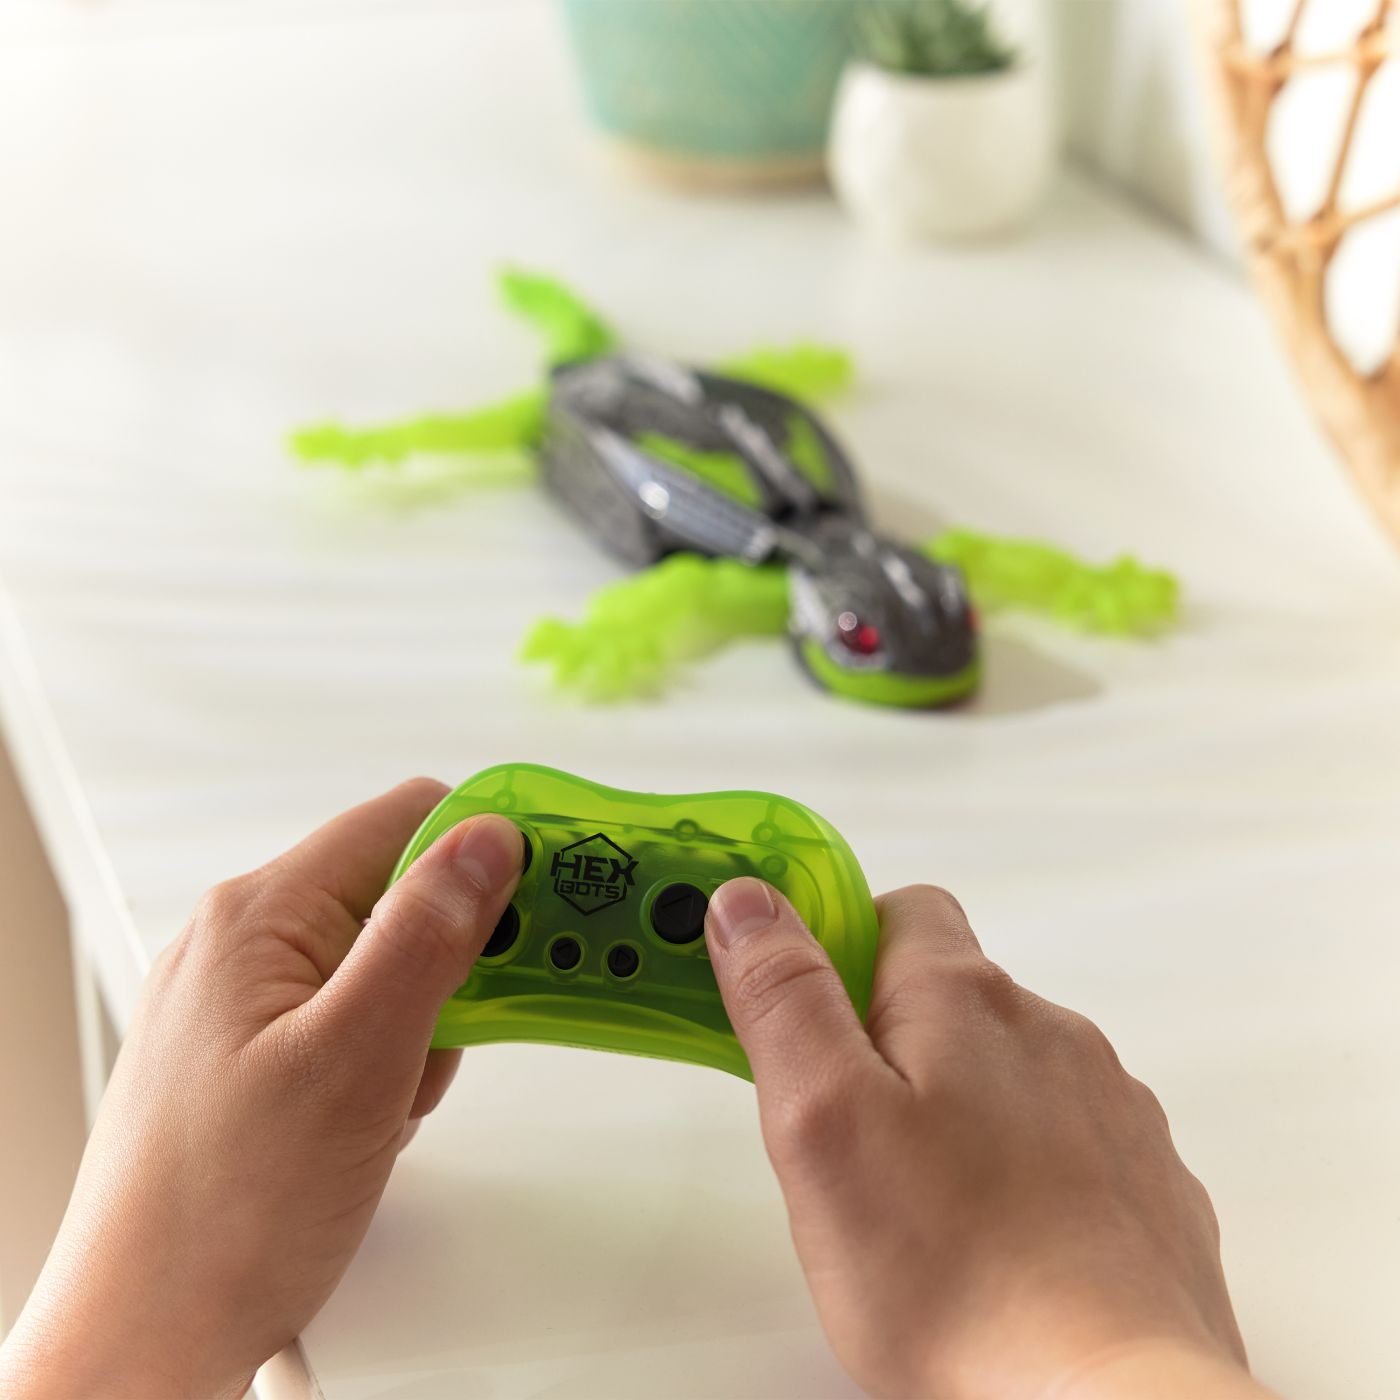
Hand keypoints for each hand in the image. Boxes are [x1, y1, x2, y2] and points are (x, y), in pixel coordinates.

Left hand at [0, 779, 523, 1399]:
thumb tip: (485, 840)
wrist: (149, 1334)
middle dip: (460, 953)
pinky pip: (356, 1013)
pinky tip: (379, 1111)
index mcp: (260, 916)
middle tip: (480, 1020)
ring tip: (403, 1092)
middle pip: (400, 891)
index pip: (404, 820)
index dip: (488, 846)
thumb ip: (424, 937)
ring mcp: (249, 998)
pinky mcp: (259, 1049)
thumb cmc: (219, 1215)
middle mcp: (247, 941)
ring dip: (428, 1015)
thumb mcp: (353, 1060)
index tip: (552, 889)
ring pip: (385, 959)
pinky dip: (393, 1050)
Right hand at [704, 879, 1269, 1399]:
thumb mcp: (823, 1122)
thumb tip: (751, 904)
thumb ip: (784, 997)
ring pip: (1010, 1073)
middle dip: (891, 1041)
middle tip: (842, 1130)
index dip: (840, 938)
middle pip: (953, 995)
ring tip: (915, 1203)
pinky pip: (1068, 1144)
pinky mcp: (1145, 1185)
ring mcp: (1110, 1109)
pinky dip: (1026, 1170)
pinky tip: (992, 1239)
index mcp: (965, 1001)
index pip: (899, 908)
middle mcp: (1051, 1034)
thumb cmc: (961, 1277)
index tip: (797, 995)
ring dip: (962, 1108)